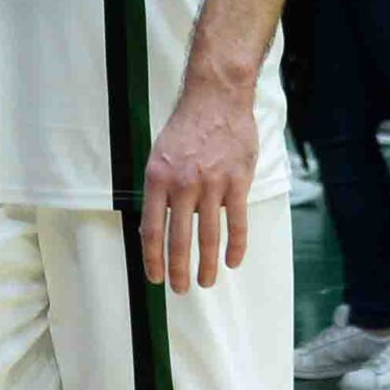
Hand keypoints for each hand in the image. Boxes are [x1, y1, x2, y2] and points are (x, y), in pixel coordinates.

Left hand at [140, 80, 255, 292]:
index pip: (152, 229)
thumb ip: (159, 189)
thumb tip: (158, 225)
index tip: (155, 277)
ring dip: (206, 265)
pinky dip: (236, 246)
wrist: (215, 99)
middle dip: (178, 270)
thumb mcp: (159, 155)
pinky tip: (232, 261)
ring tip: (205, 282)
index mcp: (157, 178)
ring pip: (209, 236)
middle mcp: (182, 184)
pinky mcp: (237, 182)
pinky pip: (237, 222)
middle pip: (179, 239)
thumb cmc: (185, 128)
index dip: (153, 258)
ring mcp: (212, 184)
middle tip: (180, 290)